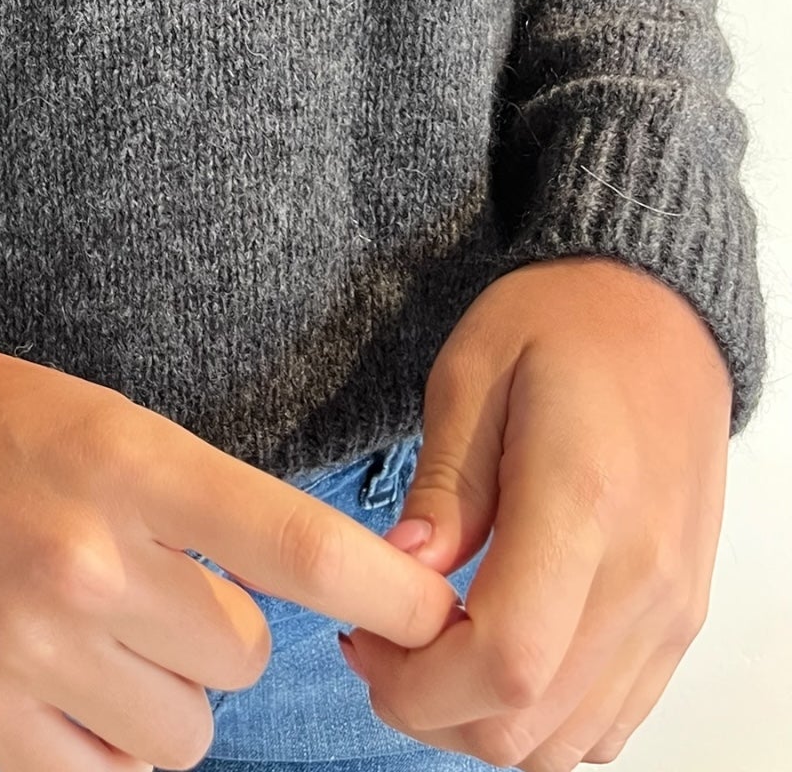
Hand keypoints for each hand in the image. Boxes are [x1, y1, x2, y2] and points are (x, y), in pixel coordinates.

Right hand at [0, 323, 461, 771]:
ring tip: (101, 638)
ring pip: (185, 732)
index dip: (392, 596)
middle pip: (246, 658)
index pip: (304, 548)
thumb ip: (195, 506)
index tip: (436, 616)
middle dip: (220, 636)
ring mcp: (30, 644)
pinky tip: (61, 685)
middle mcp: (90, 558)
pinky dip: (102, 743)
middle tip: (153, 589)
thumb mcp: (101, 421)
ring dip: (164, 698)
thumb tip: (302, 598)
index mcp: (131, 462)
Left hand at [339, 255, 731, 768]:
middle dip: (432, 711)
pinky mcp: (678, 621)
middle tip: (378, 647)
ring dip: (482, 724)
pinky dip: (540, 721)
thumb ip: (441, 484)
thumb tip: (400, 573)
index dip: (420, 683)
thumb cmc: (561, 325)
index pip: (508, 660)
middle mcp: (642, 578)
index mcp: (583, 505)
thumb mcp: (471, 373)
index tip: (364, 641)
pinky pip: (609, 723)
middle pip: (531, 725)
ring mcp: (670, 610)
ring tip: (427, 651)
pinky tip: (489, 654)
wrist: (660, 313)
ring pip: (569, 745)